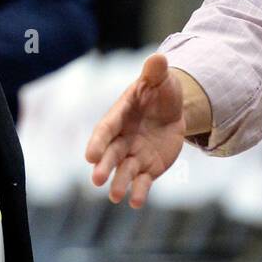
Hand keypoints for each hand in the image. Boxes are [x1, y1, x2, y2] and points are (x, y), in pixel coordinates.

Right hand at [85, 53, 186, 207]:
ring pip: (124, 171)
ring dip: (119, 183)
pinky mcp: (148, 168)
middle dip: (104, 166)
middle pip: (110, 153)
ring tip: (116, 196)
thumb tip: (157, 58)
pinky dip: (139, 192)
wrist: (172, 109)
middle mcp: (122, 138)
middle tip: (97, 180)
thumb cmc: (160, 91)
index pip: (106, 129)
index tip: (89, 156)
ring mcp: (134, 155)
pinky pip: (142, 182)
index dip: (98, 141)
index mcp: (120, 115)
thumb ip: (155, 72)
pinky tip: (136, 203)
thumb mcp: (159, 79)